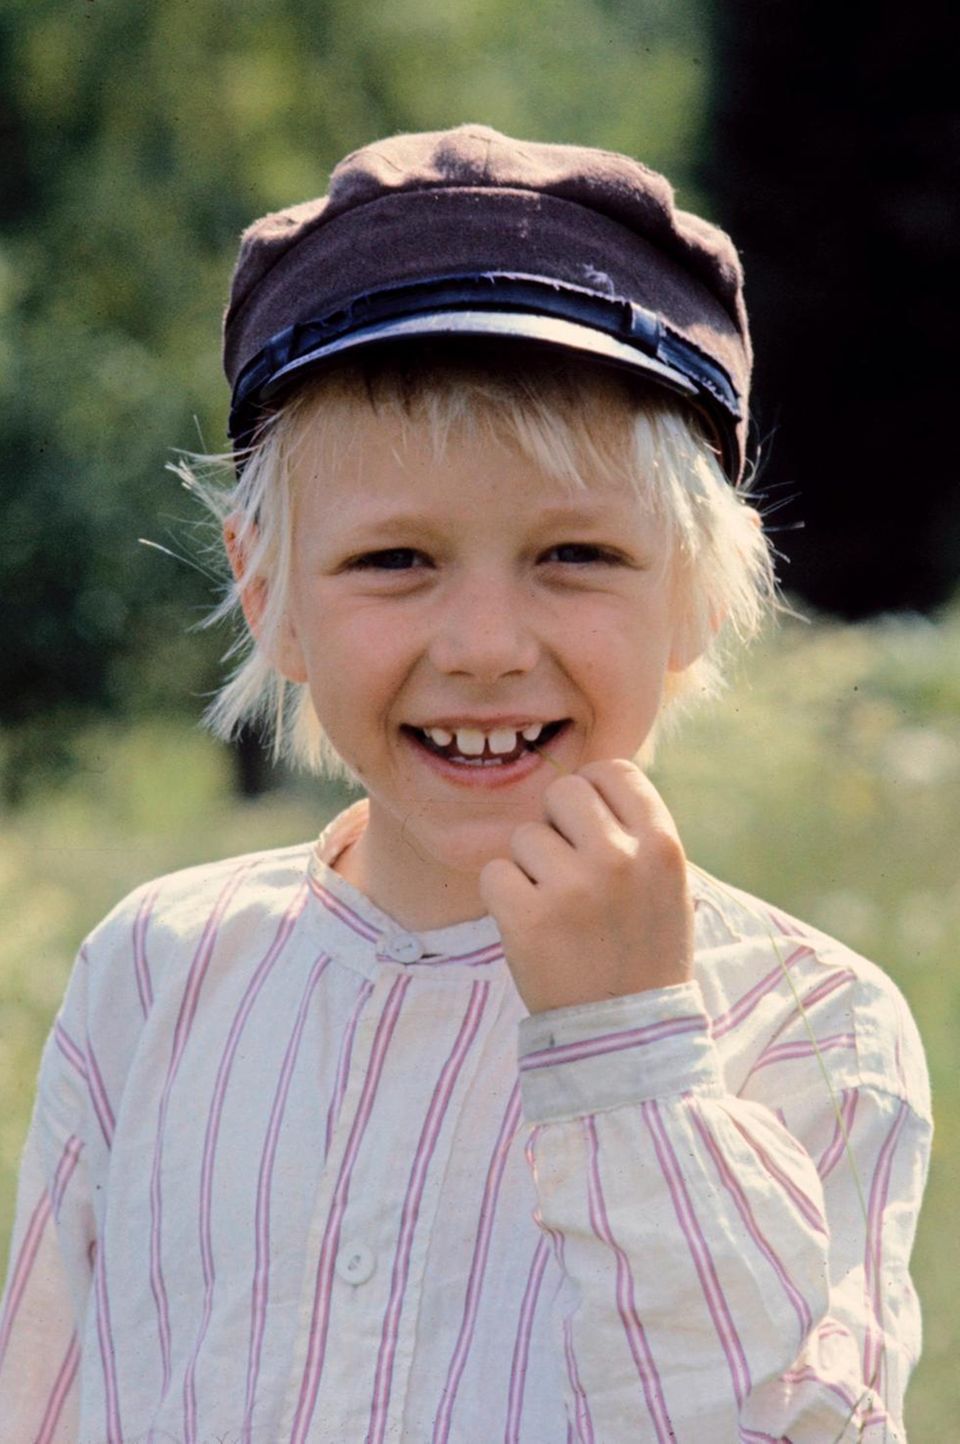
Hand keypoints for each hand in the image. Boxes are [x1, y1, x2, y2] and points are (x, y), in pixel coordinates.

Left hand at [479, 759, 693, 1014]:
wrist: (628, 1040)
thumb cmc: (644, 953)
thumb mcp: (666, 886)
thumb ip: (634, 832)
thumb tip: (585, 781)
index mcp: (662, 845)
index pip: (612, 771)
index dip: (593, 792)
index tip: (588, 824)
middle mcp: (619, 858)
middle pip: (562, 792)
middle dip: (556, 825)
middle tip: (567, 871)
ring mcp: (572, 887)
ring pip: (524, 835)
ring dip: (530, 868)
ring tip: (558, 911)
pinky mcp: (527, 918)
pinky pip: (494, 874)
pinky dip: (504, 898)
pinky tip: (532, 927)